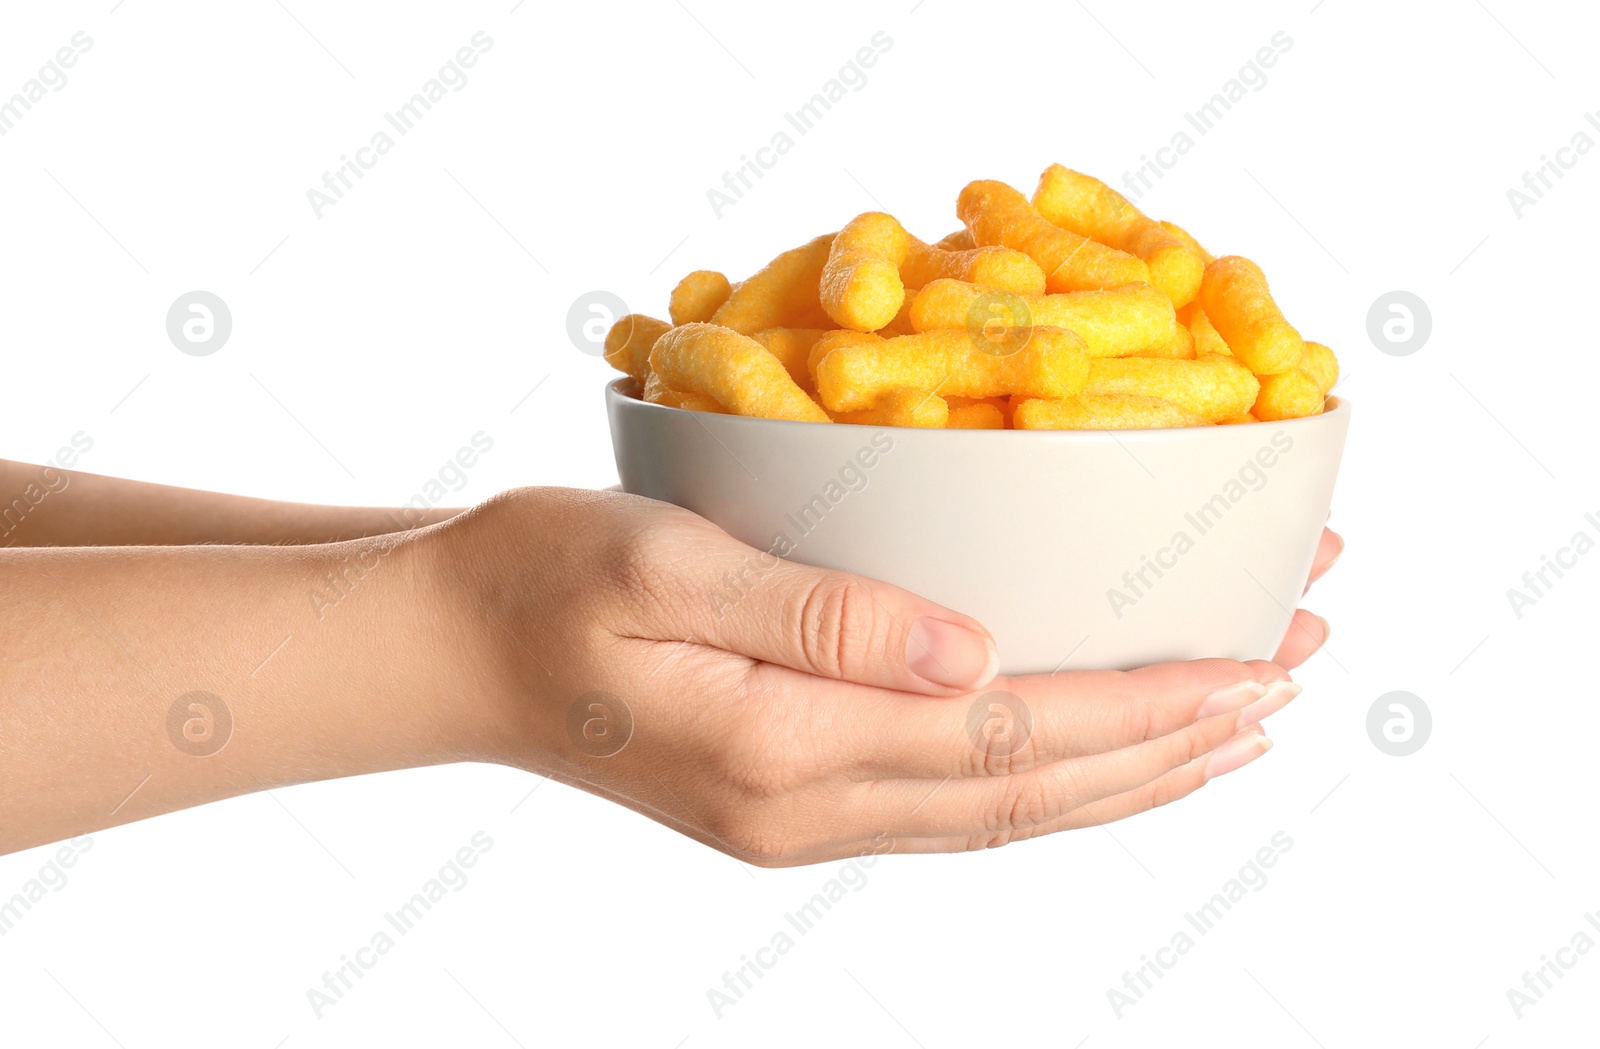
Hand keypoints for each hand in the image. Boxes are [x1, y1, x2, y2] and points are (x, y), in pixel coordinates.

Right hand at [435, 489, 1338, 865]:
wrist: (447, 647)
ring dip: (1130, 769)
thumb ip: (819, 610)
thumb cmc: (536, 580)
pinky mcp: (788, 800)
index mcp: (780, 746)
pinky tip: (1098, 749)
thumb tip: (975, 647)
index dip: (1143, 706)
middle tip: (1293, 673)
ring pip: (1006, 812)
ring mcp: (798, 818)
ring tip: (1235, 721)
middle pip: (1033, 791)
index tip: (1257, 664)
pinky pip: (955, 802)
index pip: (1008, 736)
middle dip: (1175, 740)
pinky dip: (1050, 777)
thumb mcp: (663, 564)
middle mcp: (805, 805)